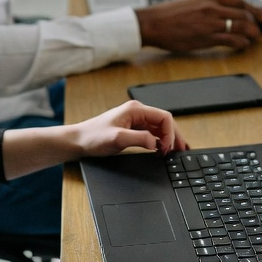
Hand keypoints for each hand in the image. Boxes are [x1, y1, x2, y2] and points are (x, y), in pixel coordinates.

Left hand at [68, 100, 188, 158]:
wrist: (79, 141)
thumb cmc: (93, 137)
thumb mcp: (117, 139)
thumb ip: (138, 139)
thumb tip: (155, 143)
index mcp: (135, 109)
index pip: (164, 117)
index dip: (170, 133)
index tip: (169, 148)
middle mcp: (137, 112)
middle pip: (164, 121)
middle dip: (174, 136)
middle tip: (181, 151)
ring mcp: (135, 120)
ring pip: (160, 128)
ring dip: (168, 139)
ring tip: (176, 152)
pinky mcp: (133, 128)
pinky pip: (152, 133)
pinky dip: (160, 141)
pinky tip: (163, 150)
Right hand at [135, 0, 261, 51]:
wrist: (154, 23)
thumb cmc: (169, 13)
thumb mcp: (192, 0)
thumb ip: (209, 4)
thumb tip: (224, 11)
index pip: (239, 2)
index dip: (255, 9)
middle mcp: (213, 8)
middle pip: (244, 15)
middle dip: (256, 22)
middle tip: (261, 28)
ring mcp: (211, 23)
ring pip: (241, 27)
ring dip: (251, 34)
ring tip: (254, 38)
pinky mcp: (207, 38)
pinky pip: (231, 40)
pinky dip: (241, 43)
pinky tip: (243, 45)